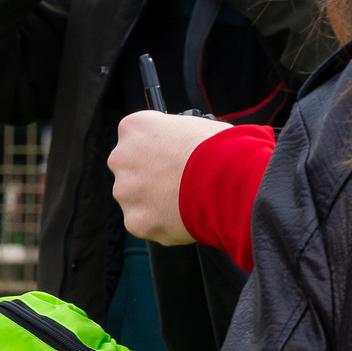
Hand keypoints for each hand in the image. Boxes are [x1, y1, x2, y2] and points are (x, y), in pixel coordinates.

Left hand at [110, 111, 231, 244]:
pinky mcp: (135, 220)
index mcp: (135, 128)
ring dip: (155, 201)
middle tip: (177, 183)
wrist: (230, 181)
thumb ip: (175, 137)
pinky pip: (145, 223)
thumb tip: (181, 147)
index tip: (170, 157)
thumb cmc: (221, 150)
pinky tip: (184, 217)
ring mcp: (126, 192)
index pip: (136, 138)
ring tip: (185, 201)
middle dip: (151, 177)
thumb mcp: (195, 126)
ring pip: (136, 198)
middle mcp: (121, 158)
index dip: (157, 149)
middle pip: (132, 170)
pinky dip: (162, 224)